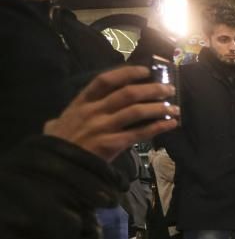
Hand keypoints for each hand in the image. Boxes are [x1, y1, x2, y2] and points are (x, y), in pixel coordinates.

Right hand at [43, 65, 179, 161]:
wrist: (56, 167)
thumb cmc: (59, 143)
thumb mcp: (60, 121)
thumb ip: (75, 110)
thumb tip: (84, 104)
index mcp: (81, 102)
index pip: (106, 80)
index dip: (127, 73)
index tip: (145, 71)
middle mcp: (93, 111)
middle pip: (128, 94)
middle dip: (151, 89)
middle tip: (169, 88)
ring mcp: (103, 127)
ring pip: (136, 112)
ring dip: (159, 108)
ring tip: (174, 108)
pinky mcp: (112, 144)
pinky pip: (139, 133)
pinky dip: (157, 127)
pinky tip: (170, 125)